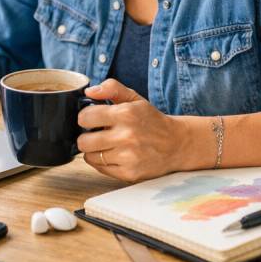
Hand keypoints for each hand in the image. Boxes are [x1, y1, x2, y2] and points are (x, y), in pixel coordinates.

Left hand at [77, 79, 192, 182]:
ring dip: (94, 150)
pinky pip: (100, 168)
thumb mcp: (135, 99)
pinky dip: (103, 162)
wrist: (176, 144)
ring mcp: (128, 157)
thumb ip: (112, 88)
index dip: (86, 117)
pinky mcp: (129, 173)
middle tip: (97, 134)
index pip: (85, 117)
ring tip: (107, 145)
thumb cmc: (152, 120)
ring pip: (89, 156)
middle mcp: (127, 136)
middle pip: (83, 141)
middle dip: (87, 136)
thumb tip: (89, 92)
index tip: (92, 119)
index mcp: (126, 114)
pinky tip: (115, 155)